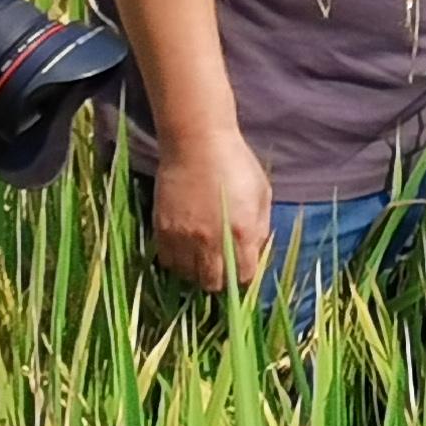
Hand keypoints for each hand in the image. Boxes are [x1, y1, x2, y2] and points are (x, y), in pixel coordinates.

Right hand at [144, 116, 273, 291]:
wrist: (196, 141)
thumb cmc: (236, 162)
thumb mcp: (262, 192)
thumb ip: (260, 227)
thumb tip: (255, 252)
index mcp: (242, 233)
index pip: (244, 276)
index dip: (245, 276)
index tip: (242, 269)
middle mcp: (212, 241)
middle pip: (213, 283)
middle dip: (220, 279)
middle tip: (220, 267)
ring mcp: (185, 237)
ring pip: (189, 276)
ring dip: (196, 272)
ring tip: (200, 259)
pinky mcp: (163, 229)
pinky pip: (167, 261)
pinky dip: (176, 261)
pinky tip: (184, 250)